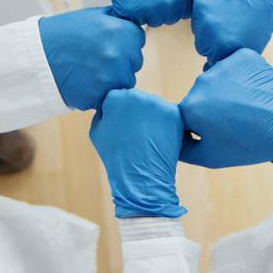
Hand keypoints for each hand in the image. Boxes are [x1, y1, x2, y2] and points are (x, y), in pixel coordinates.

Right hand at [39, 7, 145, 110]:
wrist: (36, 58)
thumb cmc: (62, 35)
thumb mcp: (92, 16)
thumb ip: (117, 20)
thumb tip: (136, 21)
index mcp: (120, 31)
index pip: (138, 38)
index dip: (124, 40)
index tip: (108, 43)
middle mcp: (120, 54)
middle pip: (135, 61)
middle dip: (122, 60)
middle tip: (97, 57)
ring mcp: (112, 77)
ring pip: (126, 80)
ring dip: (114, 78)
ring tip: (90, 70)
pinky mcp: (102, 96)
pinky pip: (112, 96)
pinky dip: (102, 92)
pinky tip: (86, 82)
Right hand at [90, 89, 186, 218]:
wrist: (140, 177)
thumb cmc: (115, 156)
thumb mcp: (97, 130)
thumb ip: (104, 111)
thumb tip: (112, 105)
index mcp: (116, 97)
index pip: (119, 97)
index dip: (120, 114)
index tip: (122, 129)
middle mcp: (138, 95)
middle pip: (139, 99)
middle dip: (138, 114)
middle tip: (136, 135)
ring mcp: (158, 104)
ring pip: (155, 107)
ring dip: (153, 119)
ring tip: (147, 140)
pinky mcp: (175, 114)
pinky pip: (169, 115)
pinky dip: (167, 126)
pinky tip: (159, 139)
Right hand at [98, 0, 194, 26]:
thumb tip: (204, 0)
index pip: (183, 13)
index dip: (174, 3)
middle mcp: (167, 5)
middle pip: (168, 18)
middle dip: (161, 8)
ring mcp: (148, 10)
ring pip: (152, 21)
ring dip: (147, 11)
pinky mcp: (131, 13)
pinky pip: (136, 21)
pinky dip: (132, 12)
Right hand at [179, 49, 272, 167]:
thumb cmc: (249, 144)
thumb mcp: (209, 157)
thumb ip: (180, 147)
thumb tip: (169, 136)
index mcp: (191, 107)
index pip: (184, 114)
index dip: (197, 125)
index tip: (214, 131)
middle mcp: (203, 82)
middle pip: (199, 95)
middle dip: (210, 106)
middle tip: (231, 121)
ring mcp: (224, 65)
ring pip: (216, 79)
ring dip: (226, 90)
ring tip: (244, 106)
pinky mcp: (243, 55)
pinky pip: (234, 65)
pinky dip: (241, 75)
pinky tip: (252, 91)